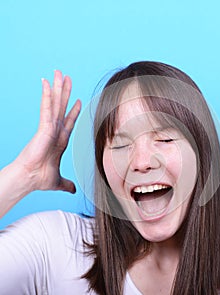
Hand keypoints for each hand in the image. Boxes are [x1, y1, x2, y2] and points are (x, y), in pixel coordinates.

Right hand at [14, 70, 80, 192]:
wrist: (30, 179)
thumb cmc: (40, 179)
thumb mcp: (59, 181)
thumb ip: (67, 184)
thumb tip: (74, 190)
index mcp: (59, 140)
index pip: (68, 121)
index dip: (73, 111)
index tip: (78, 101)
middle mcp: (55, 130)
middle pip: (61, 107)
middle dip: (65, 92)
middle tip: (67, 77)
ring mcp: (49, 127)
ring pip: (55, 103)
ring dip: (57, 88)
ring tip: (59, 73)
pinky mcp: (44, 127)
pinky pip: (47, 107)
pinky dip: (47, 94)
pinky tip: (47, 82)